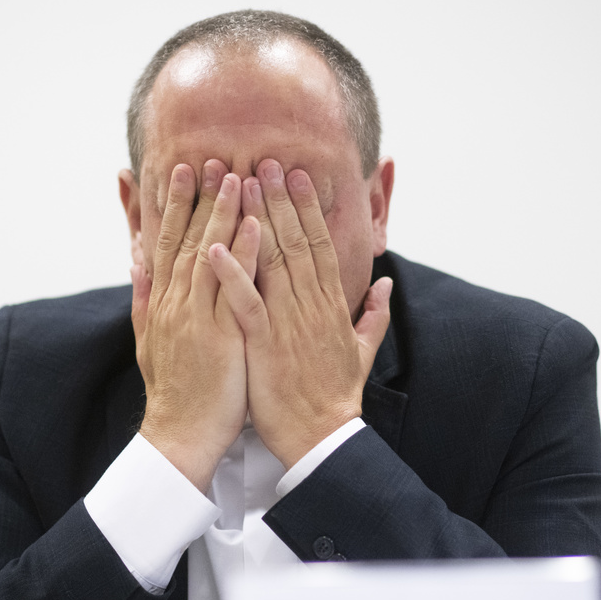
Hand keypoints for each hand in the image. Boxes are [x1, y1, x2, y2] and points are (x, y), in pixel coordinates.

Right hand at [132, 160, 258, 490]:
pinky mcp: (220, 335)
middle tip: (208, 158)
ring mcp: (196, 318)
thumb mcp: (148, 340)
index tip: (182, 172)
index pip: (167, 244)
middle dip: (197, 197)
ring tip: (234, 175)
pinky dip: (243, 253)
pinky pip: (234, 287)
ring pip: (208, 254)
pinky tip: (255, 225)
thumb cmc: (174, 392)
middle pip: (185, 239)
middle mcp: (175, 304)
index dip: (174, 206)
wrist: (180, 436)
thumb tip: (134, 263)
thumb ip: (142, 299)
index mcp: (162, 304)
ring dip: (221, 213)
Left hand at [210, 159, 391, 467]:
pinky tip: (213, 247)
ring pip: (271, 260)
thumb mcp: (363, 351)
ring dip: (256, 219)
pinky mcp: (264, 343)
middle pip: (295, 240)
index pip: (318, 245)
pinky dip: (230, 273)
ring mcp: (287, 322)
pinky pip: (245, 302)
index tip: (297, 175)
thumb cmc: (336, 400)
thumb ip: (375, 314)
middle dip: (280, 198)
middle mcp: (310, 306)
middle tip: (265, 160)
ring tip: (241, 184)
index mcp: (330, 305)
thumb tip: (387, 285)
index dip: (307, 208)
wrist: (322, 439)